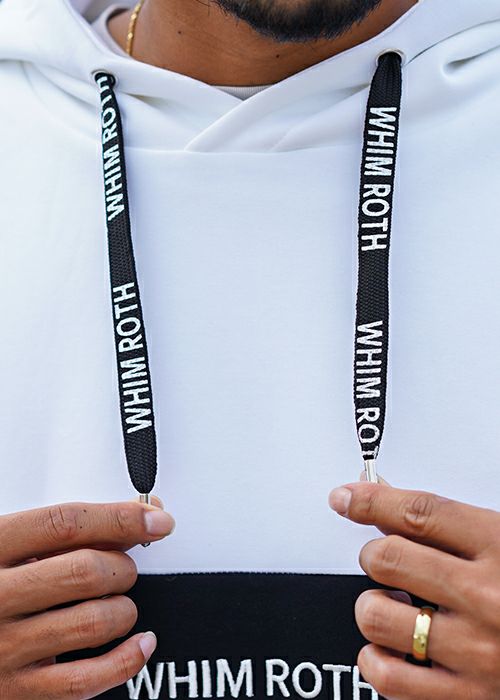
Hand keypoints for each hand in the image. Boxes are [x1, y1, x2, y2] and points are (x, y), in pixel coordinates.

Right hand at [0, 499, 174, 698]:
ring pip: (93, 622)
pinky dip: (126, 660)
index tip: (155, 520)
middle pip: (85, 571)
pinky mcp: (16, 691)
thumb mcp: (11, 545)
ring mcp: (4, 647)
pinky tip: (138, 642)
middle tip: (122, 568)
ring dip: (125, 609)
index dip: (120, 517)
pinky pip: (84, 680)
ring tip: (118, 602)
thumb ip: (68, 531)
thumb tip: (141, 517)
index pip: (65, 523)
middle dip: (121, 566)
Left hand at [329, 482, 499, 699]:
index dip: (370, 499)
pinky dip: (376, 660)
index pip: (417, 513)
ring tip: (392, 605)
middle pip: (388, 558)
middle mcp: (488, 598)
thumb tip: (389, 503)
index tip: (346, 497)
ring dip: (373, 605)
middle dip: (374, 552)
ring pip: (378, 615)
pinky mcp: (469, 698)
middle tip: (384, 557)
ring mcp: (478, 652)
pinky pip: (390, 678)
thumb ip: (454, 525)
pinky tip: (392, 649)